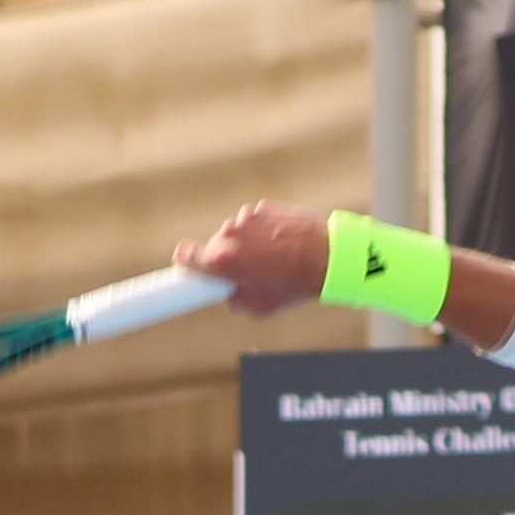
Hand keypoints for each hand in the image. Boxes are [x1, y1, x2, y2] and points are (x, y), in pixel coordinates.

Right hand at [170, 201, 334, 316]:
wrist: (329, 257)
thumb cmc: (295, 285)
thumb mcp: (260, 307)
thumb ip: (235, 300)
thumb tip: (229, 293)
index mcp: (222, 260)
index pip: (185, 256)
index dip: (185, 263)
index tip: (185, 267)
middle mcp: (230, 234)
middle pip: (214, 245)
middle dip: (226, 258)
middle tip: (248, 272)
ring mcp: (247, 217)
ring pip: (237, 233)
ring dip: (247, 243)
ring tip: (273, 258)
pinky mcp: (265, 207)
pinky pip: (255, 221)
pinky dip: (264, 230)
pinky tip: (282, 243)